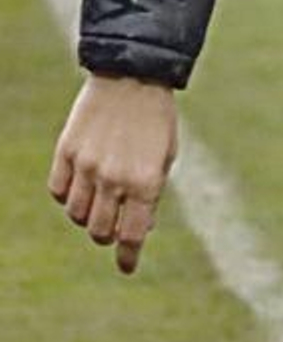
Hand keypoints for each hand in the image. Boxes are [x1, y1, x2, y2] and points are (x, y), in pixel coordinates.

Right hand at [49, 74, 177, 275]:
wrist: (133, 74)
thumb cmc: (156, 118)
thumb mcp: (166, 156)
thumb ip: (152, 193)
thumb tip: (140, 228)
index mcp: (145, 181)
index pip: (132, 235)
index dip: (128, 257)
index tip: (127, 267)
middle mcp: (114, 178)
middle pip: (100, 231)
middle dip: (108, 234)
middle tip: (114, 225)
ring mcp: (87, 166)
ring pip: (77, 215)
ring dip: (87, 215)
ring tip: (99, 201)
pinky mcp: (66, 152)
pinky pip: (58, 191)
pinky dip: (67, 196)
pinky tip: (80, 186)